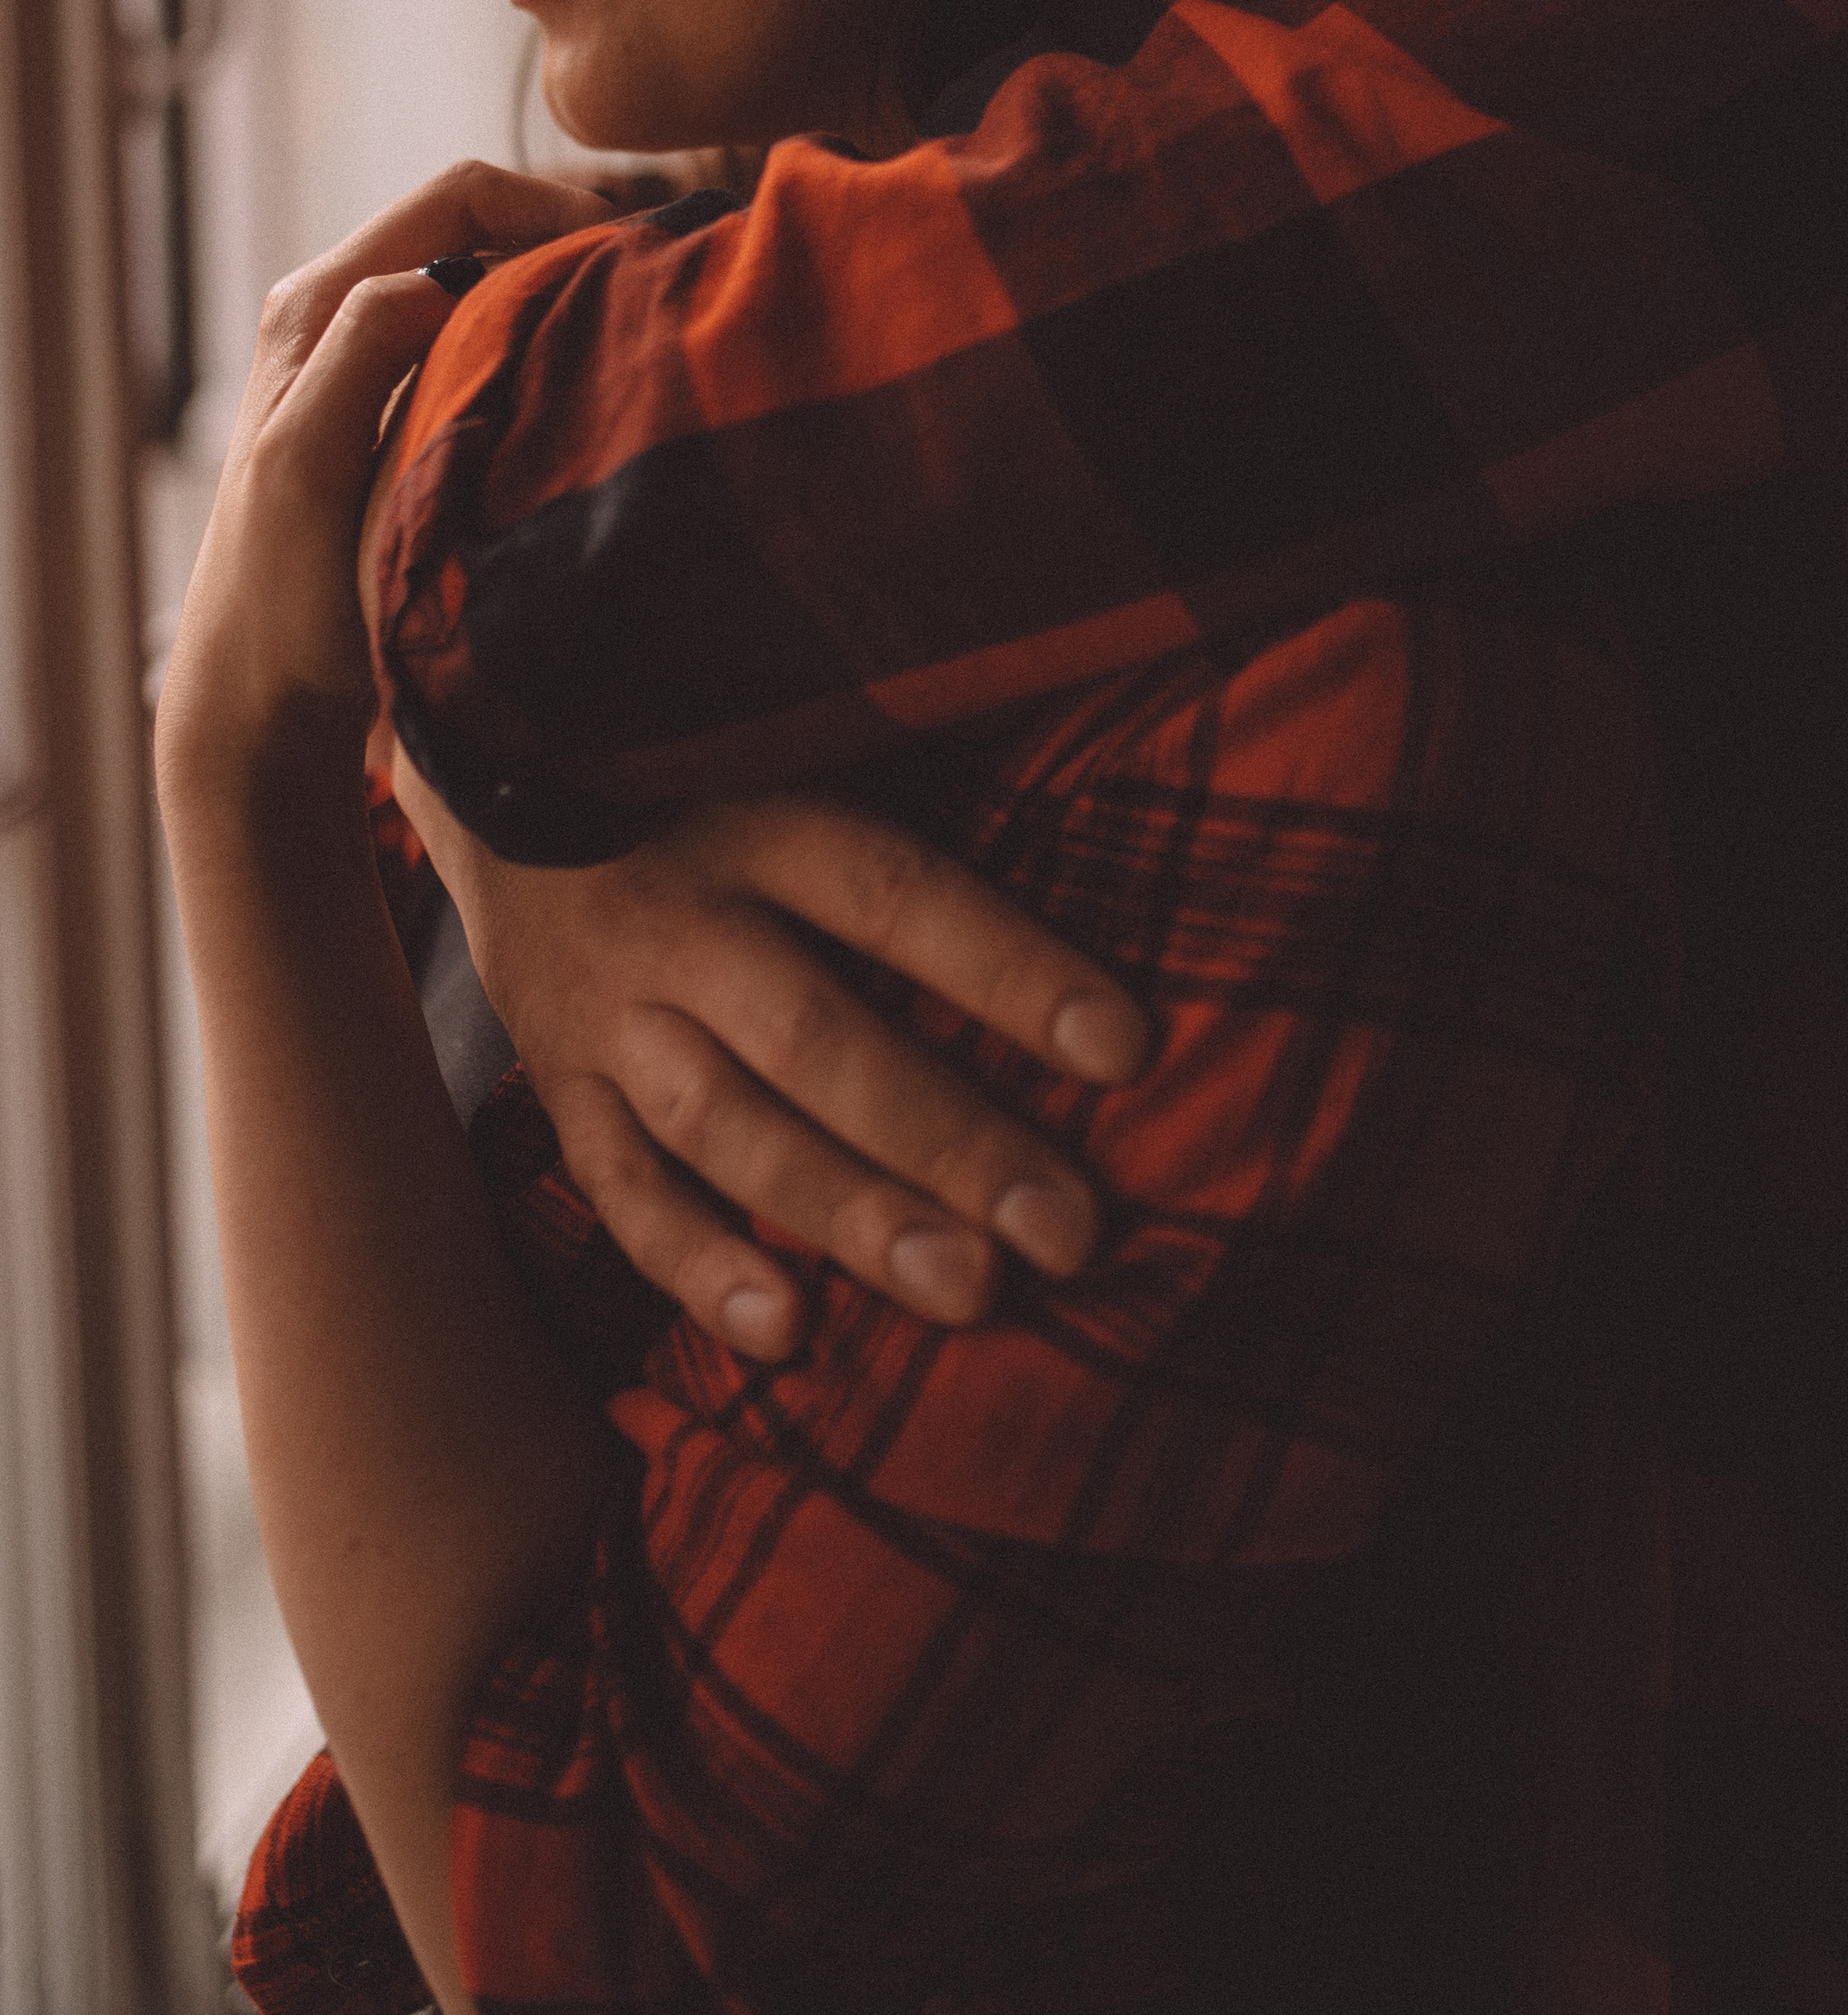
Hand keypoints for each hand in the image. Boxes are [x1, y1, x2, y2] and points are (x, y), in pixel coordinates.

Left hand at [157, 164, 609, 800]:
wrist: (260, 696)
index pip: (461, 198)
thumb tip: (445, 275)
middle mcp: (340, 313)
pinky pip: (485, 342)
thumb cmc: (280, 593)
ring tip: (626, 336)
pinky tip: (583, 389)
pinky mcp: (400, 412)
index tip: (633, 262)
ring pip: (489, 282)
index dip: (553, 210)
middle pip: (482, 227)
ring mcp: (371, 361)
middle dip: (568, 242)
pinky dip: (541, 345)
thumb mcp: (308, 458)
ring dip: (558, 294)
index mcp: (318, 304)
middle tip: (649, 295)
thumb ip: (364, 349)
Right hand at [388, 759, 1149, 1362]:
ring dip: (847, 1215)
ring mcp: (606, 1012)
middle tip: (1066, 1230)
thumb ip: (907, 817)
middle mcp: (678, 920)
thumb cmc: (703, 772)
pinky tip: (789, 1330)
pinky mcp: (557, 1084)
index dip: (1010, 970)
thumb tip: (1076, 883)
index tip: (1126, 1049)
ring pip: (727, 1130)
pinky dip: (698, 1268)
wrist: (486, 764)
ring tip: (966, 1290)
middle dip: (949, 1141)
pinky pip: (619, 1191)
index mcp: (758, 821)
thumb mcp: (789, 751)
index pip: (897, 896)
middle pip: (819, 1040)